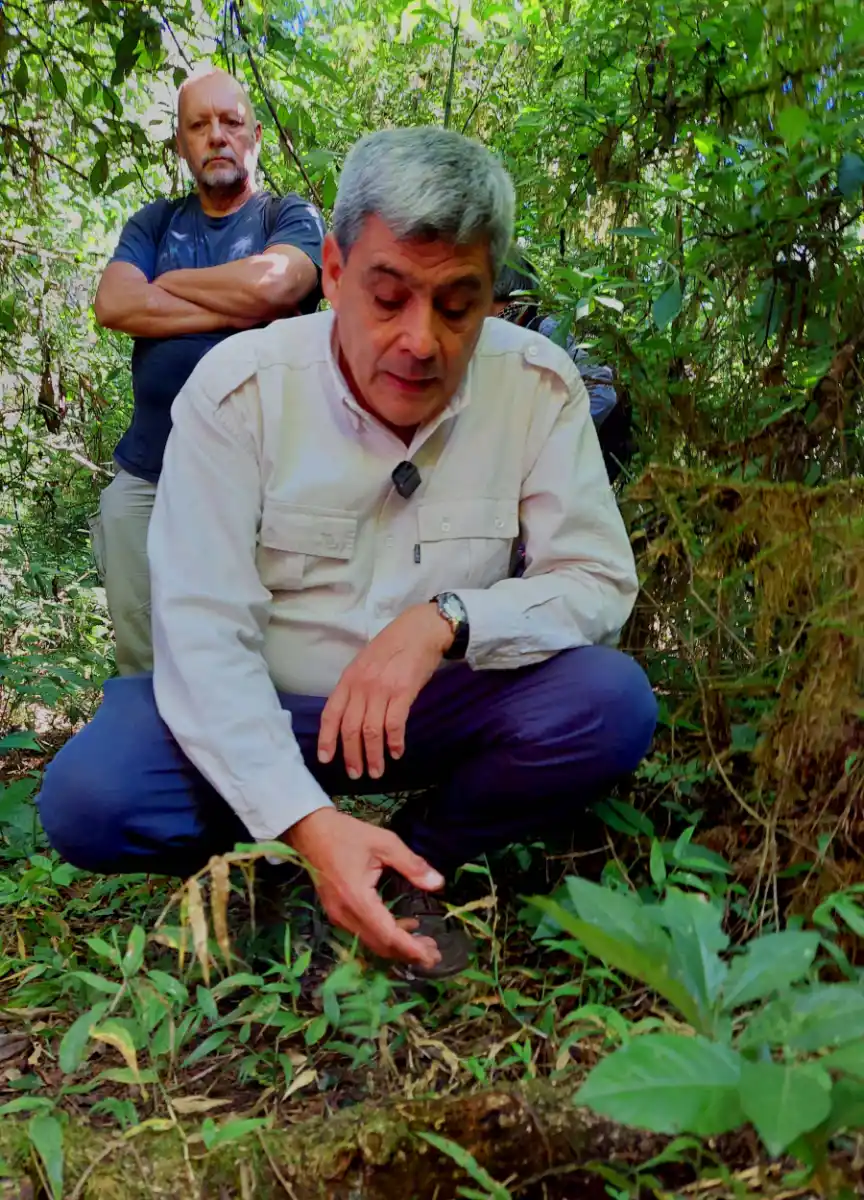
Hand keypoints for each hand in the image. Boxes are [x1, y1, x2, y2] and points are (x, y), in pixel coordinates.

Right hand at [285, 807, 443, 967]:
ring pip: (371, 942)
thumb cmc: (347, 834)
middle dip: (408, 953)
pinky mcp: (336, 913)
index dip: (412, 949)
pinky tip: (404, 925)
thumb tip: (438, 884)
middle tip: (435, 953)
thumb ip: (412, 865)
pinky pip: (363, 933)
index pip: (388, 935)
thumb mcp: (385, 843)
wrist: (310, 831)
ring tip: (424, 942)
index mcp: (358, 899)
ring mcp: (338, 916)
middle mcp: (345, 915)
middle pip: (380, 945)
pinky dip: (384, 936)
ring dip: (397, 946)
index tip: (434, 956)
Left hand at [317, 603, 452, 780]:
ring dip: (373, 755)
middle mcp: (361, 686)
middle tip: (356, 773)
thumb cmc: (393, 646)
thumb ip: (356, 688)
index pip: (331, 714)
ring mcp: (382, 689)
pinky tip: (396, 752)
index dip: (327, 739)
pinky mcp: (403, 692)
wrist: (420, 631)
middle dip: (352, 755)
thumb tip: (350, 717)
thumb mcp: (364, 663)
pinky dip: (394, 742)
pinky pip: (394, 724)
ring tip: (377, 771)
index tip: (326, 759)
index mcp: (348, 679)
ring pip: (371, 731)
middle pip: (350, 728)